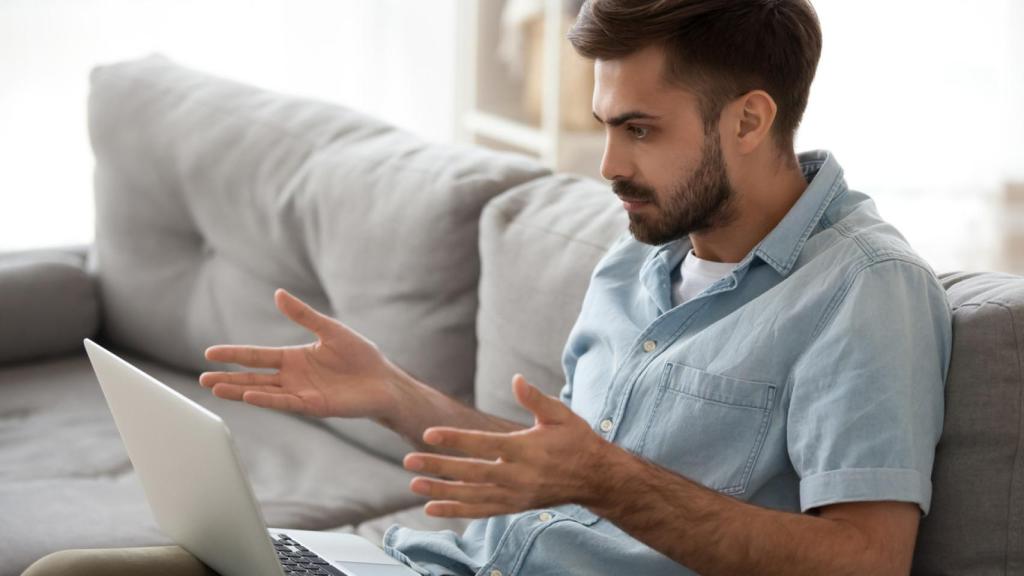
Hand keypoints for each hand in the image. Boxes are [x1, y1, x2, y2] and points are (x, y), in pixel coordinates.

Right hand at [199, 289, 401, 419]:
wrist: (383, 380)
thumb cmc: (360, 355)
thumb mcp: (329, 329)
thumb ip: (304, 315)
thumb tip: (278, 294)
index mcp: (294, 358)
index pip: (257, 356)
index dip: (234, 354)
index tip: (209, 352)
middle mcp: (292, 377)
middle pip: (253, 377)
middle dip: (228, 378)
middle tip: (203, 378)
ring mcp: (301, 393)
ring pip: (263, 392)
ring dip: (239, 390)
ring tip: (215, 388)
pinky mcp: (313, 405)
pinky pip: (285, 402)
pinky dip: (267, 399)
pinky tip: (249, 395)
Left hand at [402, 374, 609, 517]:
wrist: (595, 478)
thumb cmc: (576, 440)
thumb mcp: (561, 415)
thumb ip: (536, 399)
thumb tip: (516, 379)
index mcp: (527, 449)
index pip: (484, 445)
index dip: (455, 440)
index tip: (429, 435)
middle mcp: (518, 475)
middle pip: (471, 473)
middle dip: (438, 467)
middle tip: (408, 462)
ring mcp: (516, 494)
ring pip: (472, 496)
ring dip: (441, 492)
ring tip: (414, 486)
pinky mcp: (515, 506)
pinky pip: (482, 511)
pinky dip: (456, 510)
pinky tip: (432, 508)